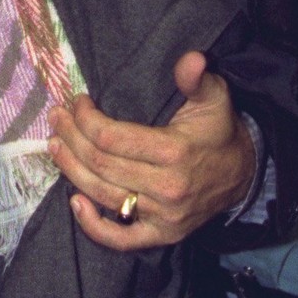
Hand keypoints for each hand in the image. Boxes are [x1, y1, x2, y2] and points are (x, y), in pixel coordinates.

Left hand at [49, 51, 255, 249]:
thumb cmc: (218, 131)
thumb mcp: (214, 97)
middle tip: (56, 118)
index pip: (112, 138)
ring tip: (54, 146)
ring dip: (71, 170)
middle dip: (71, 138)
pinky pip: (120, 239)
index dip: (86, 119)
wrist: (242, 174)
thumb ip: (196, 79)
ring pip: (102, 195)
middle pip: (101, 164)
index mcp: (175, 152)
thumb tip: (192, 58)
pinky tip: (74, 201)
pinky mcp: (161, 236)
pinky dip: (93, 226)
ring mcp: (162, 217)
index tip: (78, 102)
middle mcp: (166, 188)